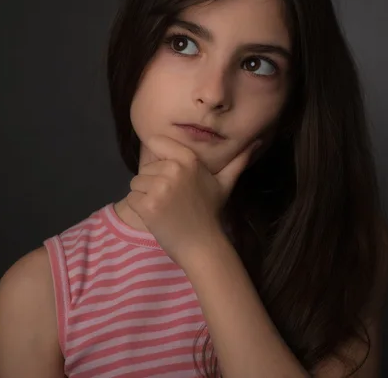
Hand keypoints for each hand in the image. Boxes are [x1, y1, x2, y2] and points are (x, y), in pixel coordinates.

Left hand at [126, 135, 261, 266]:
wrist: (203, 246)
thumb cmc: (211, 213)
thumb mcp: (225, 183)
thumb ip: (237, 161)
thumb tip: (256, 142)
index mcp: (188, 159)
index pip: (156, 142)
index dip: (157, 157)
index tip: (165, 173)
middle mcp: (173, 169)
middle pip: (145, 168)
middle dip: (152, 182)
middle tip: (171, 199)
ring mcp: (159, 187)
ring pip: (136, 183)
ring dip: (144, 196)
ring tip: (164, 208)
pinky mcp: (147, 205)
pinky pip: (130, 199)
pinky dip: (138, 208)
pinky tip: (155, 217)